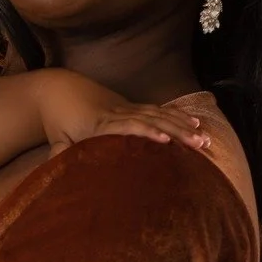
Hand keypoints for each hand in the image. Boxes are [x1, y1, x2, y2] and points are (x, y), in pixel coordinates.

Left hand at [36, 71, 211, 155]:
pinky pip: (158, 109)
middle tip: (199, 144)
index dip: (147, 133)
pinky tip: (194, 122)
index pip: (128, 127)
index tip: (166, 141)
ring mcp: (127, 107)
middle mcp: (118, 113)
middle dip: (178, 132)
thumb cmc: (58, 119)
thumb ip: (60, 155)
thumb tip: (59, 171)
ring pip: (160, 113)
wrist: (58, 90)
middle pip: (153, 119)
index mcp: (100, 123)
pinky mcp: (131, 105)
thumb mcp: (56, 139)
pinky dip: (177, 115)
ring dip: (184, 125)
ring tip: (205, 137)